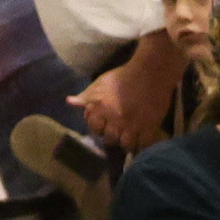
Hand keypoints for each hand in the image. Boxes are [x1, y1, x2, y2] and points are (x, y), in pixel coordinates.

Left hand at [73, 28, 191, 150]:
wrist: (150, 73)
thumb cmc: (123, 77)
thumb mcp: (100, 84)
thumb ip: (85, 96)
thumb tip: (69, 102)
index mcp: (100, 110)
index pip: (94, 128)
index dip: (98, 128)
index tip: (104, 126)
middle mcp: (114, 120)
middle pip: (110, 139)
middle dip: (112, 137)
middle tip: (118, 133)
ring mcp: (132, 125)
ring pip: (125, 145)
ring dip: (126, 144)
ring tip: (130, 140)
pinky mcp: (149, 127)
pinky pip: (143, 145)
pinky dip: (141, 146)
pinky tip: (142, 142)